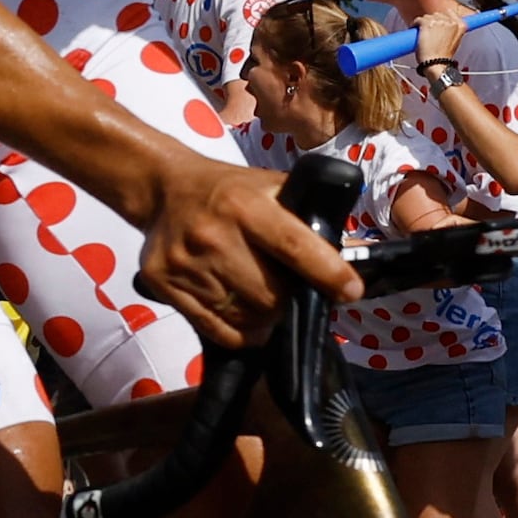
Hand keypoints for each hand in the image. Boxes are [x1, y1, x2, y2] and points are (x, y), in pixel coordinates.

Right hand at [125, 153, 359, 349]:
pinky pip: (217, 329)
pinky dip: (239, 330)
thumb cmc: (229, 191)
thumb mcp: (270, 188)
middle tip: (289, 289)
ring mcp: (186, 263)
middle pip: (271, 296)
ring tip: (260, 295)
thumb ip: (308, 217)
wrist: (163, 189)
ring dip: (264, 317)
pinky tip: (242, 311)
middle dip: (289, 300)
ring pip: (247, 318)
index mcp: (245, 204)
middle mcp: (213, 234)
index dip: (327, 273)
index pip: (294, 246)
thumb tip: (354, 253)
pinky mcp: (164, 283)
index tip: (350, 291)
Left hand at [413, 8, 464, 70]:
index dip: (442, 18)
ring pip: (427, 17)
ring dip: (423, 23)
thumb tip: (443, 28)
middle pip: (438, 15)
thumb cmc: (443, 57)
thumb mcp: (455, 42)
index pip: (450, 13)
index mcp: (460, 26)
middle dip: (432, 21)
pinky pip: (418, 19)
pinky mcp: (427, 23)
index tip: (437, 22)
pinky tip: (414, 30)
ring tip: (422, 33)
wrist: (436, 64)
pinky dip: (414, 24)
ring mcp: (438, 22)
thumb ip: (452, 32)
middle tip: (429, 32)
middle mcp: (450, 21)